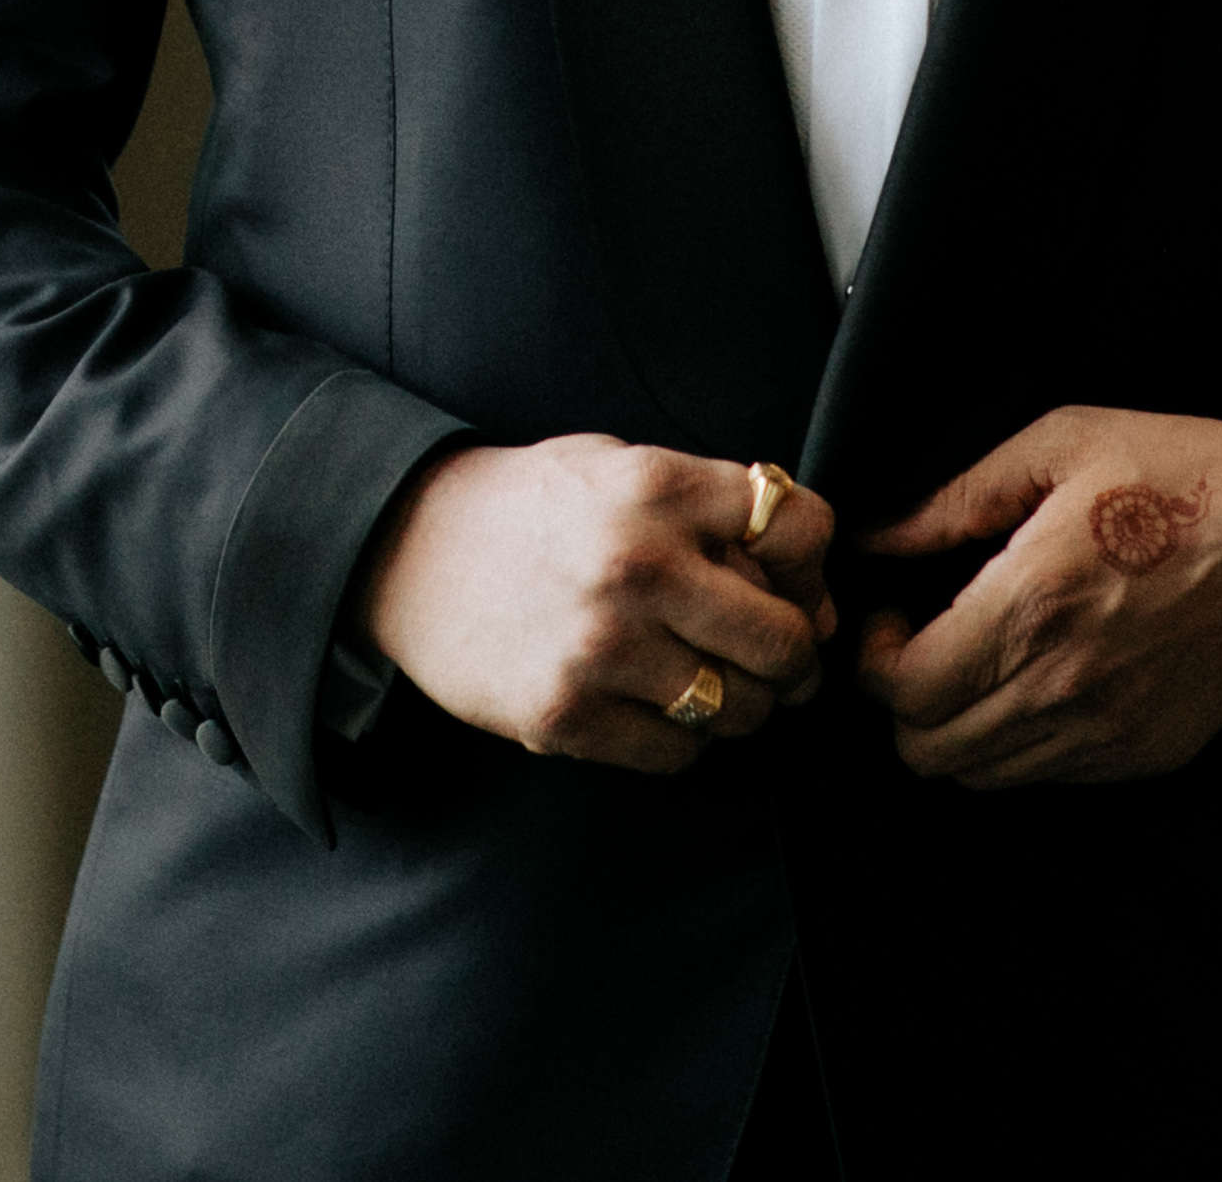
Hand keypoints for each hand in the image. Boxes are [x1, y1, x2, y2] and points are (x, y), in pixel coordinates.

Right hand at [353, 436, 834, 771]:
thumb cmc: (538, 506)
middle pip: (786, 637)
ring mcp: (600, 649)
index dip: (814, 562)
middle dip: (797, 655)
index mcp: (659, 488)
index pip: (802, 526)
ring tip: (718, 682)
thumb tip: (809, 596)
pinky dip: (685, 740)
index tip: (796, 580)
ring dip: (745, 704)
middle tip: (782, 658)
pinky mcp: (564, 718)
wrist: (408, 549)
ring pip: (741, 709)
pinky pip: (678, 754)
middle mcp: (638, 566)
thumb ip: (715, 513)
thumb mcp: (625, 467)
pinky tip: (658, 706)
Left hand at [853, 407, 1221, 789]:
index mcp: (1032, 606)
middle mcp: (1063, 689)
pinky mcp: (1147, 756)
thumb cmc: (1186, 473)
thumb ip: (956, 498)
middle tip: (925, 642)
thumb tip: (879, 535)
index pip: (903, 690)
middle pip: (928, 752)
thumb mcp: (1060, 443)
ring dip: (959, 728)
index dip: (874, 657)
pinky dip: (1020, 744)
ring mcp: (1109, 735)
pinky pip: (1047, 780)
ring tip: (980, 660)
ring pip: (981, 779)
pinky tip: (1039, 678)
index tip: (891, 616)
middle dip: (906, 700)